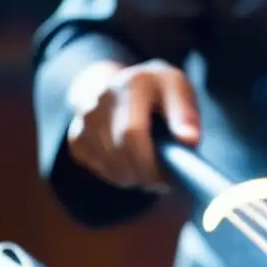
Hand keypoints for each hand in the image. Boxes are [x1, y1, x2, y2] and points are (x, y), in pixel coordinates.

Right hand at [67, 59, 200, 188]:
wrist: (120, 86)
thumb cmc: (158, 91)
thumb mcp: (178, 90)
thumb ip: (186, 113)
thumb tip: (190, 139)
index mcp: (129, 85)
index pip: (132, 133)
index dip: (150, 163)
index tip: (168, 178)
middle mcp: (99, 100)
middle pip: (120, 154)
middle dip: (146, 175)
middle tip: (164, 181)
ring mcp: (84, 120)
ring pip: (111, 167)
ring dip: (136, 178)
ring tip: (152, 169)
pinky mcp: (77, 139)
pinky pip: (101, 170)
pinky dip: (121, 176)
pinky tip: (133, 164)